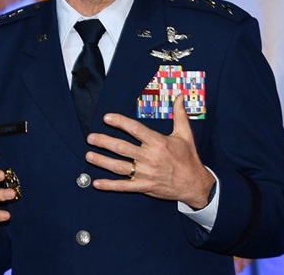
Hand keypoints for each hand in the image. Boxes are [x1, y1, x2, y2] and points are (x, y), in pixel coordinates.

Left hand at [86, 94, 214, 208]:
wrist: (194, 184)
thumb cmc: (188, 158)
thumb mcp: (185, 134)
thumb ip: (180, 114)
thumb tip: (179, 96)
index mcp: (158, 142)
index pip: (135, 129)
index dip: (120, 122)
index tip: (107, 118)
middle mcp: (150, 157)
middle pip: (122, 148)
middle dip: (104, 141)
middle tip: (91, 137)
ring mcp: (146, 173)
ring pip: (119, 167)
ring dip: (102, 161)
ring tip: (89, 155)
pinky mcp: (144, 187)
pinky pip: (123, 186)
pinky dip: (109, 185)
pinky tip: (96, 182)